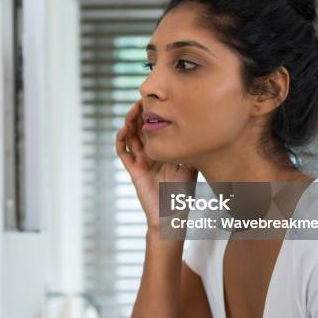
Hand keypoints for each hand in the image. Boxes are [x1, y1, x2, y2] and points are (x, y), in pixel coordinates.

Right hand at [115, 100, 197, 229]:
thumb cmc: (182, 194)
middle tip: (141, 102)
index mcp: (163, 151)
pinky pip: (123, 153)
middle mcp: (150, 154)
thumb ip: (189, 151)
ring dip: (129, 123)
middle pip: (140, 129)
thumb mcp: (191, 167)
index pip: (155, 128)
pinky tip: (124, 130)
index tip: (156, 103)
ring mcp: (140, 161)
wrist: (171, 215)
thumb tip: (197, 130)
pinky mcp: (133, 170)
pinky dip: (121, 141)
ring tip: (132, 112)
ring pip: (130, 137)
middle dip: (139, 115)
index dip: (153, 115)